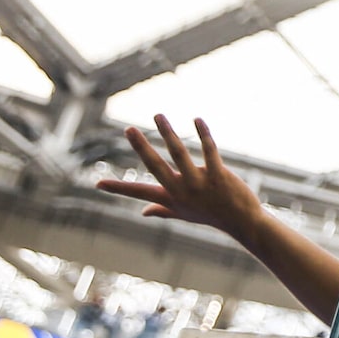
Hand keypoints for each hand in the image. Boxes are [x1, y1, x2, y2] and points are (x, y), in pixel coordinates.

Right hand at [99, 116, 260, 233]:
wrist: (242, 222)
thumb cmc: (211, 215)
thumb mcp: (184, 214)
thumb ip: (162, 211)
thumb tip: (144, 212)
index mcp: (170, 199)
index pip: (138, 193)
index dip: (118, 189)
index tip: (97, 184)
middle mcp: (180, 190)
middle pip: (155, 166)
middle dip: (140, 147)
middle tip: (128, 129)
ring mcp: (198, 183)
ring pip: (179, 154)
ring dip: (167, 132)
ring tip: (158, 115)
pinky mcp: (218, 175)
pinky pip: (209, 150)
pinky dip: (203, 134)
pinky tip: (196, 120)